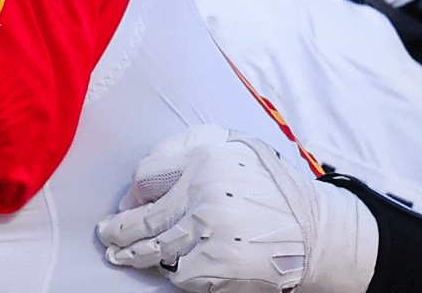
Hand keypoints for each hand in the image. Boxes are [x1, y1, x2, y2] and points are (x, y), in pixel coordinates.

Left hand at [97, 126, 378, 292]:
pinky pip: (180, 275)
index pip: (146, 177)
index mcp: (205, 161)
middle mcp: (203, 197)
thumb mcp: (234, 146)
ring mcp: (209, 236)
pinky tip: (169, 269)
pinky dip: (174, 272)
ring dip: (136, 256)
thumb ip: (187, 149)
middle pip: (142, 221)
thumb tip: (141, 181)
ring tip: (122, 257)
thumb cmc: (271, 185)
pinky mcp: (217, 269)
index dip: (132, 193)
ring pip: (157, 251)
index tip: (126, 205)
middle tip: (106, 237)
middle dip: (117, 233)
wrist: (315, 229)